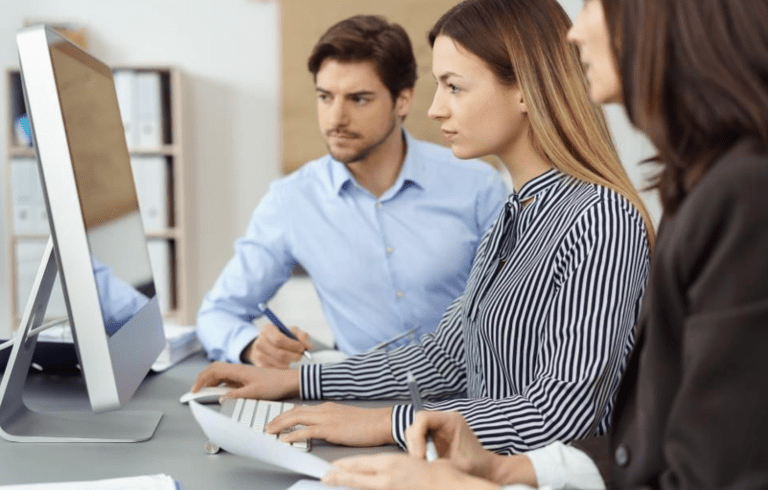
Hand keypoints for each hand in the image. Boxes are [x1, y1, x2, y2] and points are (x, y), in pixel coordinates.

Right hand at [191, 361, 299, 399]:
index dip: (201, 379)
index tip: (194, 390)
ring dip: (211, 383)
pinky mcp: (245, 378)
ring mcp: (241, 373)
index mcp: (238, 370)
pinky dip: (221, 386)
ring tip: (205, 394)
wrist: (289, 381)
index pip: (213, 370)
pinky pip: (228, 380)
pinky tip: (221, 394)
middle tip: (196, 393)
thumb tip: (221, 399)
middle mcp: (238, 369)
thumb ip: (236, 396)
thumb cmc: (274, 385)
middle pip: (214, 371)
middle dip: (203, 380)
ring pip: (220, 375)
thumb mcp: (254, 393)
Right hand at [246, 323, 311, 367]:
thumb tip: (308, 346)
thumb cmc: (283, 337)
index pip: (279, 339)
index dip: (293, 345)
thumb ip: (302, 336)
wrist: (268, 345)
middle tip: (301, 356)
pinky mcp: (259, 366)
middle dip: (294, 356)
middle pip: (279, 353)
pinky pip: (275, 371)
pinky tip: (289, 364)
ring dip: (291, 363)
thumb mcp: (293, 331)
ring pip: (278, 364)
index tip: (302, 348)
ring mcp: (258, 355)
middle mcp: (259, 342)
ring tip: (295, 359)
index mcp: (267, 330)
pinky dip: (285, 369)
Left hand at [266, 402, 394, 446]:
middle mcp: (325, 409)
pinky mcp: (331, 429)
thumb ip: (332, 422)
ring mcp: (327, 418)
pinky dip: (293, 434)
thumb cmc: (368, 423)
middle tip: (268, 426)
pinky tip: (285, 439)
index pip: (302, 408)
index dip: (287, 414)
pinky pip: (307, 431)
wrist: (381, 422)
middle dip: (279, 418)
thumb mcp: (346, 419)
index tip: (278, 420)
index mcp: (329, 407)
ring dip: (281, 425)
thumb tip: (322, 429)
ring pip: (297, 418)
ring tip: (270, 431)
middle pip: (295, 411)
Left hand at [322, 454, 497, 489]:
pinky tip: (360, 488)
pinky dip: (365, 488)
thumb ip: (390, 467)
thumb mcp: (408, 461)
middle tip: (325, 476)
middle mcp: (386, 477)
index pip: (359, 463)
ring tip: (334, 481)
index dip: (344, 465)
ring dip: (348, 483)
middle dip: (338, 476)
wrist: (448, 485)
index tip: (334, 465)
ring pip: (363, 485)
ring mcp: (389, 488)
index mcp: (389, 463)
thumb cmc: (435, 472)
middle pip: (355, 476)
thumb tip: (378, 469)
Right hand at [406, 411, 535, 485]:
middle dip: (415, 444)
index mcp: (451, 420)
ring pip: (414, 433)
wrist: (486, 469)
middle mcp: (443, 420)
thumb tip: (418, 464)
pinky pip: (418, 441)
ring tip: (424, 464)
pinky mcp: (434, 438)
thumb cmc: (477, 466)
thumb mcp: (457, 465)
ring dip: (415, 449)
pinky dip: (418, 452)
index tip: (420, 457)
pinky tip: (426, 463)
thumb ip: (437, 462)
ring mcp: (438, 428)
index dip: (417, 436)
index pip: (423, 418)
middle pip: (416, 425)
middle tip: (420, 463)